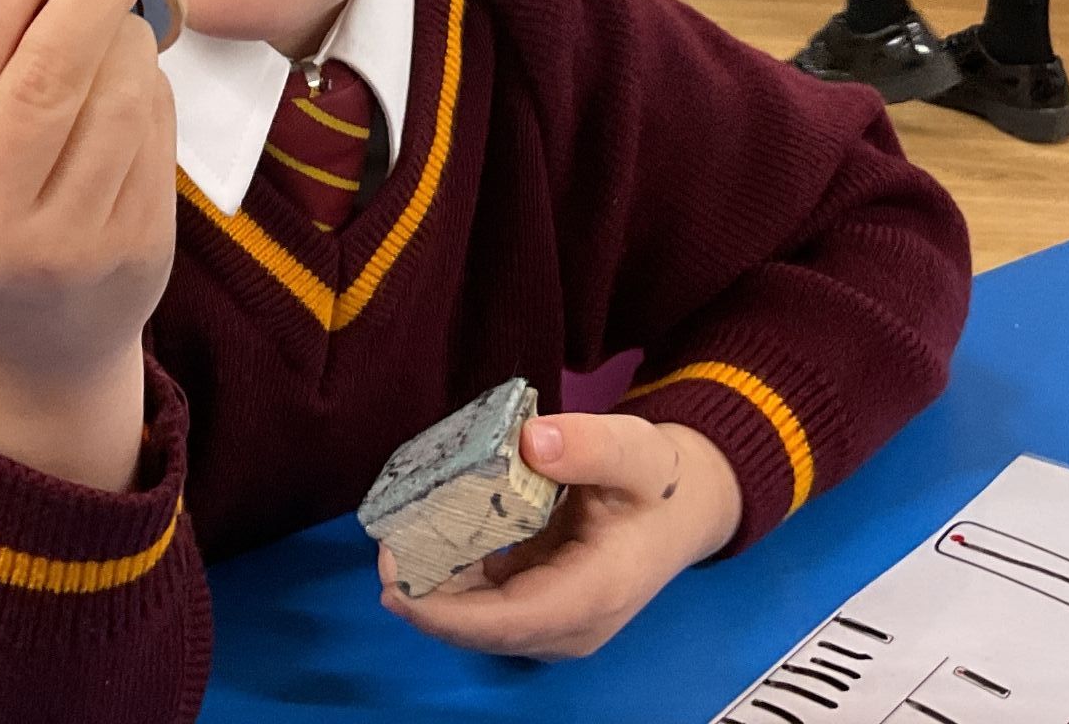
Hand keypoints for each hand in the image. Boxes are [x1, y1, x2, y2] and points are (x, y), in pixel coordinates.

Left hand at [380, 415, 741, 660]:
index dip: (447, 613)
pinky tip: (425, 541)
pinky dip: (454, 575)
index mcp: (594, 595)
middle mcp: (570, 623)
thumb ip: (588, 445)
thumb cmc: (659, 479)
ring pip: (481, 617)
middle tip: (383, 551)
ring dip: (435, 587)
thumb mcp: (635, 451)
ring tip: (392, 544)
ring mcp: (555, 618)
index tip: (396, 585)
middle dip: (428, 599)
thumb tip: (531, 440)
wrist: (686, 504)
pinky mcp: (543, 602)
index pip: (509, 621)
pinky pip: (488, 599)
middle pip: (486, 627)